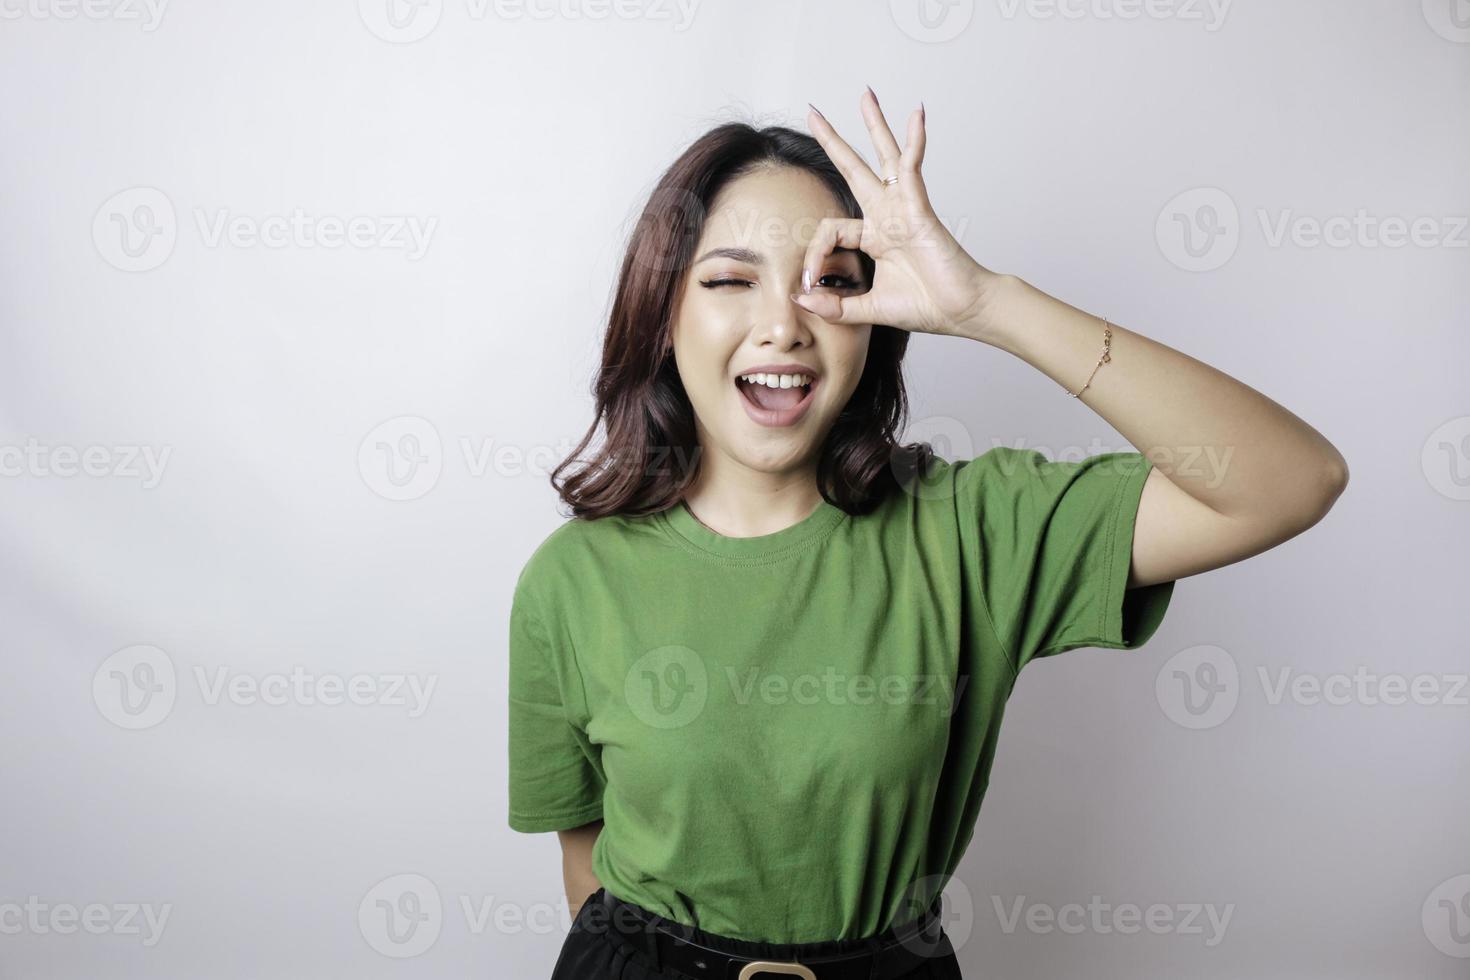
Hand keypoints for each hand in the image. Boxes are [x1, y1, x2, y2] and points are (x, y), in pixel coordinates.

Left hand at [795, 89, 1001, 339]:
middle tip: (814, 112)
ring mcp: (904, 209)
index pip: (830, 230)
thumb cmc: (926, 306)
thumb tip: (801, 298)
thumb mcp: (867, 309)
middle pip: (856, 169)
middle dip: (834, 140)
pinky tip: (916, 114)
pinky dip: (915, 141)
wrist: (962, 310)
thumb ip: (835, 306)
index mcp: (875, 237)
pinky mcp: (920, 209)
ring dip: (876, 125)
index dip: (812, 255)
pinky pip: (913, 168)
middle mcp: (888, 216)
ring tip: (866, 94)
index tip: (807, 283)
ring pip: (885, 158)